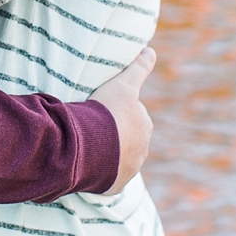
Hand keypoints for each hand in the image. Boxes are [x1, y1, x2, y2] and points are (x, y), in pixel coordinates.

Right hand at [89, 48, 154, 194]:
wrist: (89, 146)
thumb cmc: (106, 114)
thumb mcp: (122, 85)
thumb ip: (138, 68)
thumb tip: (151, 50)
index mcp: (144, 126)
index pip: (132, 118)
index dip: (115, 114)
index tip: (98, 113)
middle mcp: (141, 149)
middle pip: (126, 140)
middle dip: (113, 136)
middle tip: (90, 129)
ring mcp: (129, 169)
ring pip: (117, 160)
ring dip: (105, 155)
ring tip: (85, 148)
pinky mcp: (115, 185)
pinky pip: (108, 179)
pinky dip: (100, 175)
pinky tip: (88, 168)